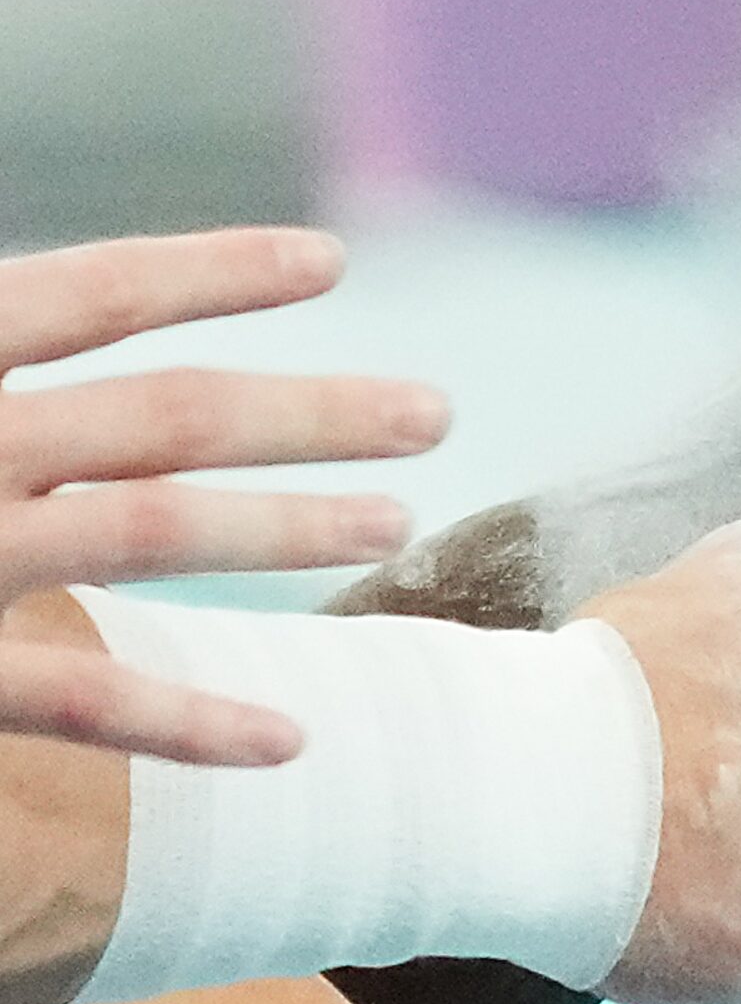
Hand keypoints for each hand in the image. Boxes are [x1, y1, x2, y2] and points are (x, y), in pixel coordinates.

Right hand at [0, 231, 442, 764]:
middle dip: (312, 415)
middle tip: (435, 415)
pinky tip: (289, 741)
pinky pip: (78, 696)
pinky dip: (186, 720)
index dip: (214, 274)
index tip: (330, 262)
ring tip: (398, 523)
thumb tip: (53, 321)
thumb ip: (5, 348)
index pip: (94, 296)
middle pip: (167, 418)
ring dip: (286, 528)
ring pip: (149, 533)